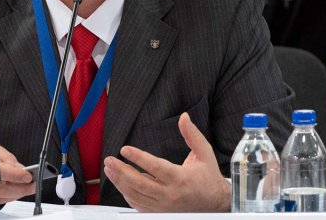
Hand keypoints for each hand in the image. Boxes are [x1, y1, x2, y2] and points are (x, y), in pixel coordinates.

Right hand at [0, 144, 34, 206]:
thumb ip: (7, 159)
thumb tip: (21, 169)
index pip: (4, 174)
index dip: (19, 176)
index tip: (29, 176)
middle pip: (3, 190)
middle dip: (21, 189)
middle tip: (33, 186)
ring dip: (14, 195)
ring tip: (25, 189)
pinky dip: (4, 198)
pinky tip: (11, 194)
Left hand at [103, 112, 229, 211]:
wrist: (216, 204)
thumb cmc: (208, 177)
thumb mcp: (204, 153)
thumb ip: (192, 135)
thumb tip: (184, 117)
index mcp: (181, 178)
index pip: (155, 167)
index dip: (138, 158)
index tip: (125, 150)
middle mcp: (170, 194)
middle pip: (140, 183)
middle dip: (121, 170)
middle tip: (109, 160)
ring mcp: (163, 206)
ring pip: (136, 195)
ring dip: (120, 182)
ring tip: (109, 169)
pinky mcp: (160, 212)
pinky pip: (138, 205)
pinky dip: (127, 194)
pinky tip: (119, 183)